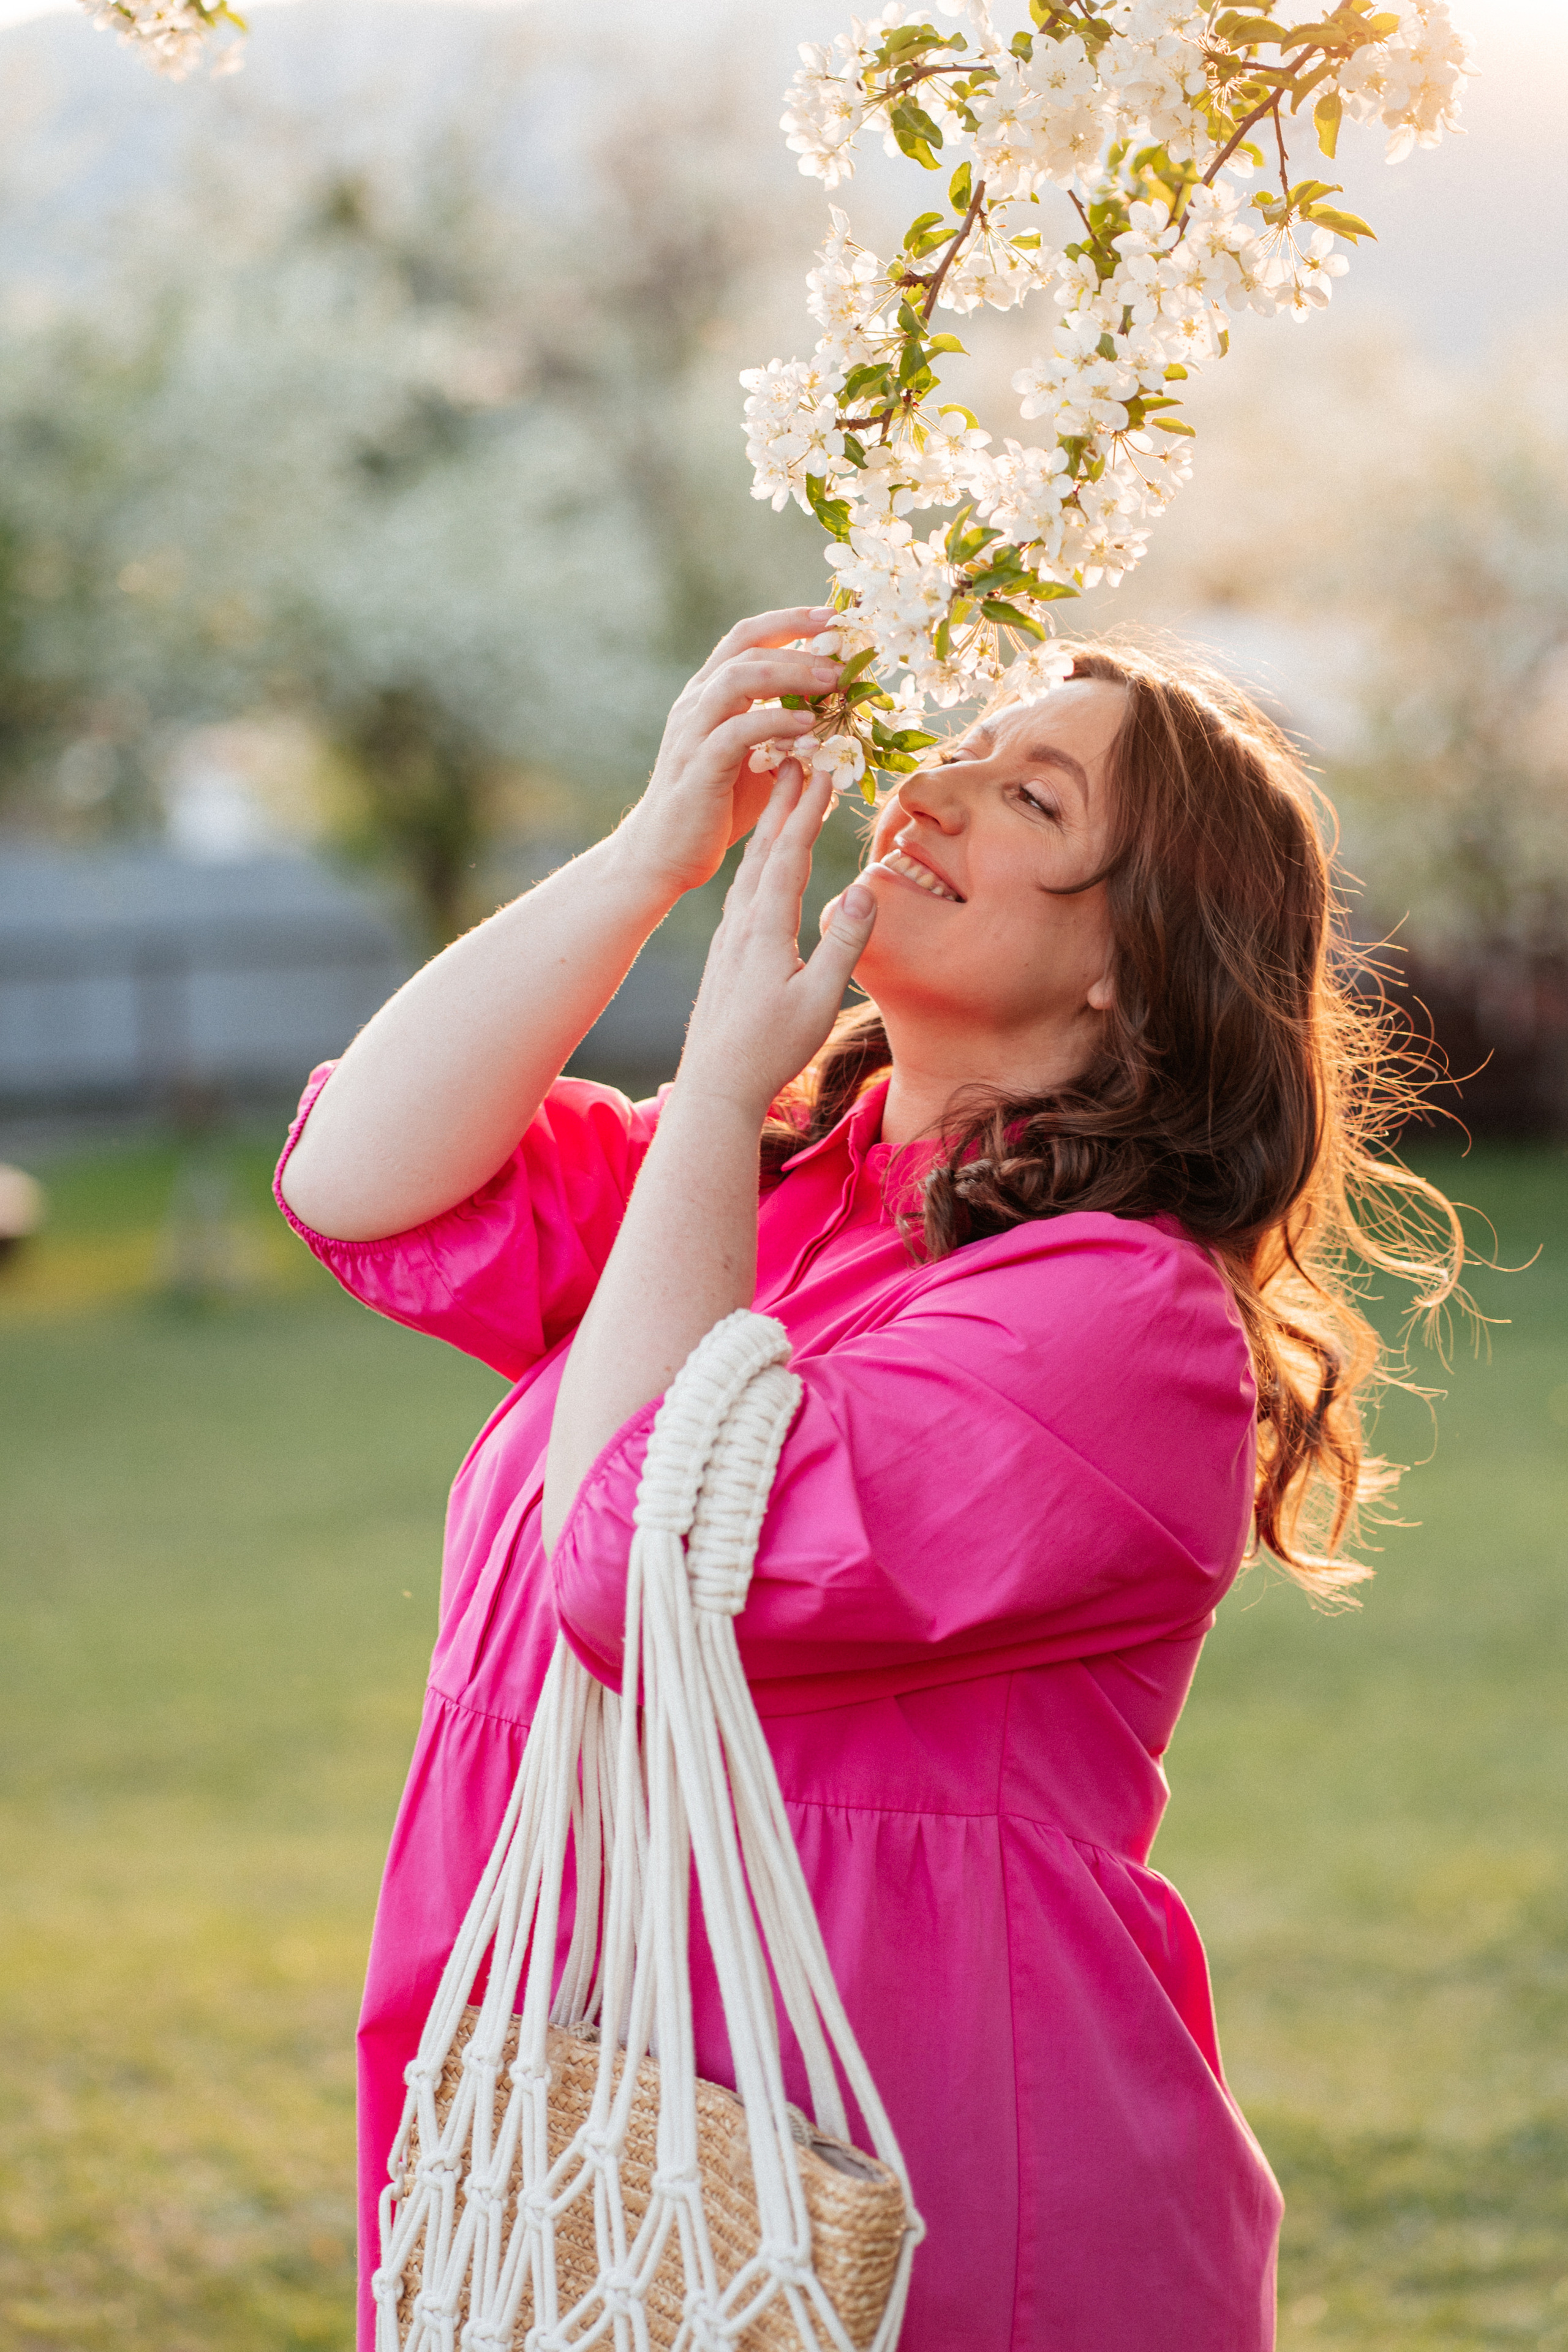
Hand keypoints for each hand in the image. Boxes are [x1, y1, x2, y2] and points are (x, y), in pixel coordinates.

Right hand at [616, 607, 843, 896]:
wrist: (664, 853)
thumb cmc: (714, 806)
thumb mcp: (757, 760)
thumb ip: (785, 733)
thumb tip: (837, 718)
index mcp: (708, 694)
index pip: (748, 637)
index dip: (791, 621)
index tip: (835, 619)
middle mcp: (696, 703)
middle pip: (746, 646)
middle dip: (799, 640)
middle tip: (844, 649)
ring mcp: (693, 732)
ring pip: (738, 678)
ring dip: (791, 674)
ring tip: (832, 682)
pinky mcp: (699, 766)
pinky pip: (738, 731)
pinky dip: (777, 723)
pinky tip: (809, 727)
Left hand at [675, 760, 877, 1120]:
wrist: (715, 1086)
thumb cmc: (771, 1050)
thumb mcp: (817, 1001)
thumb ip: (844, 944)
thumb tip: (867, 888)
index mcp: (765, 929)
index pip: (788, 854)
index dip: (806, 808)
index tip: (823, 765)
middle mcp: (741, 924)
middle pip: (765, 848)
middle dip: (785, 798)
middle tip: (798, 752)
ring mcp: (729, 937)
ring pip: (752, 867)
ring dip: (770, 825)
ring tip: (784, 791)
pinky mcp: (726, 952)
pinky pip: (744, 890)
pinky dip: (759, 860)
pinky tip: (762, 859)